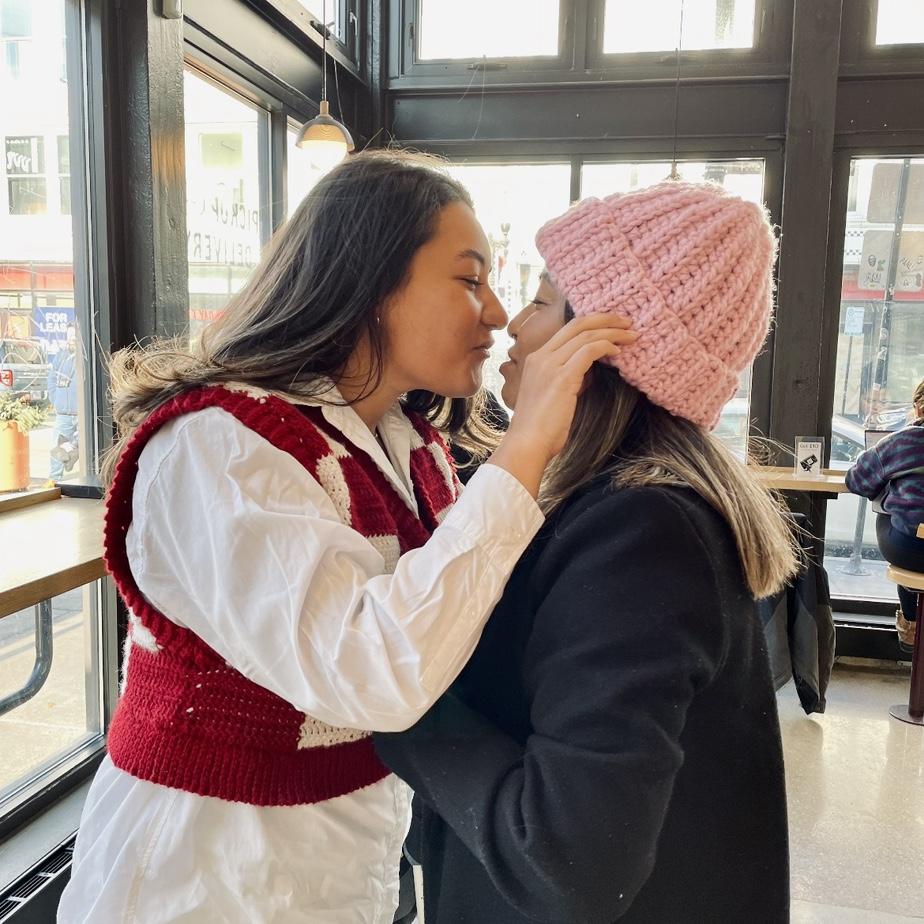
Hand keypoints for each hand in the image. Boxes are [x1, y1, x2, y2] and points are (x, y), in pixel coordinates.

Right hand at [488, 314, 637, 497]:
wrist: (528, 443)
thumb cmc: (541, 427)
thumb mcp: (551, 395)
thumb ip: (567, 378)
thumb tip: (589, 370)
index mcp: (536, 358)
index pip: (567, 329)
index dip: (592, 323)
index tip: (613, 325)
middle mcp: (541, 356)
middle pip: (577, 324)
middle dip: (606, 319)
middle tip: (627, 322)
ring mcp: (550, 365)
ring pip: (586, 335)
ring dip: (612, 332)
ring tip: (631, 336)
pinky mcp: (562, 378)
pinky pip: (589, 351)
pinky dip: (606, 346)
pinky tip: (618, 352)